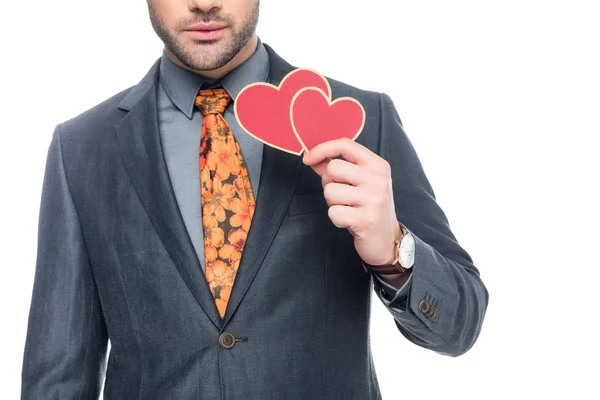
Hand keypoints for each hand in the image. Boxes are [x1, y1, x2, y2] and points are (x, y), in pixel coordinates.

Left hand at [302, 138, 399, 265]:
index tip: (308, 159)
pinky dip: (336, 218)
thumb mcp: (360, 182)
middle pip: (333, 168)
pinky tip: (349, 221)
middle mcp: (378, 179)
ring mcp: (373, 199)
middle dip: (328, 182)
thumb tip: (312, 158)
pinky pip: (333, 212)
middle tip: (341, 195)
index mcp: (378, 165)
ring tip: (348, 208)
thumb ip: (337, 169)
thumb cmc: (369, 207)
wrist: (387, 239)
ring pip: (330, 191)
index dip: (322, 149)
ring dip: (332, 203)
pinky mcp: (365, 220)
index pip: (346, 145)